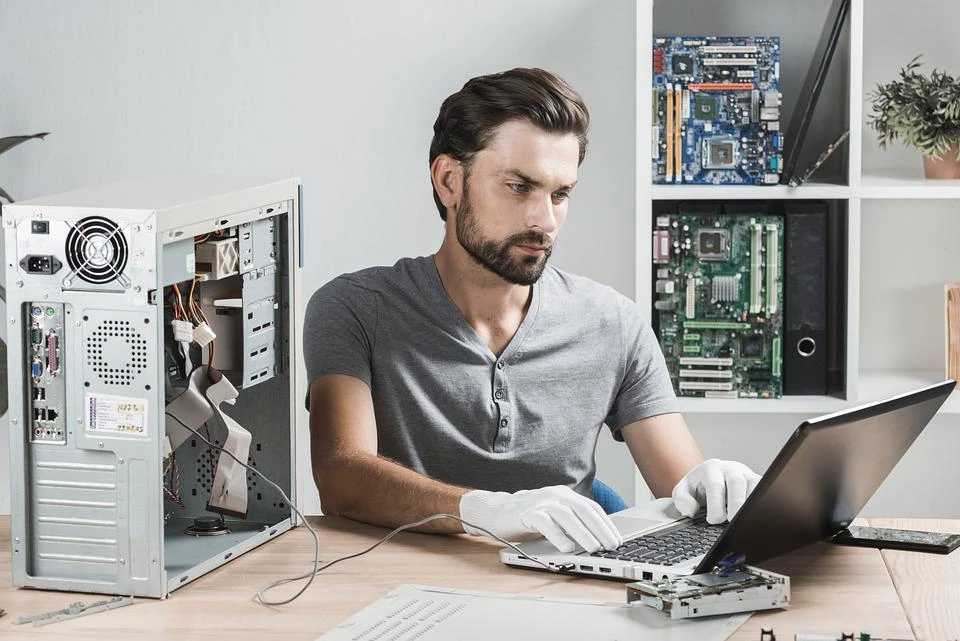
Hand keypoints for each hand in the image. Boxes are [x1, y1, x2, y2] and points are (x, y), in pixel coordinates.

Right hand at [459, 485, 622, 552]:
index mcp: (565, 494)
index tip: (617, 539)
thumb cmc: (529, 517)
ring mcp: (540, 502)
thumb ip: (571, 523)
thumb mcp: (554, 517)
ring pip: (566, 515)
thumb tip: (597, 540)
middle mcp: (555, 494)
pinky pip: (545, 523)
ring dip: (582, 533)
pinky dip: (557, 535)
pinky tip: (566, 548)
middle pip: (583, 510)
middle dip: (600, 529)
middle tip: (611, 545)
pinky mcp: (526, 512)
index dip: (606, 524)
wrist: (496, 511)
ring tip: (594, 548)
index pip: (591, 508)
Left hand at [671, 458, 760, 524]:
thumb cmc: (698, 488)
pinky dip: (761, 502)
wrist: (710, 480)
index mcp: (711, 469)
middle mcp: (730, 469)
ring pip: (754, 484)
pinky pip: (764, 490)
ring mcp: (746, 474)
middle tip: (732, 520)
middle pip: (737, 482)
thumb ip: (682, 499)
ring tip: (745, 520)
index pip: (715, 485)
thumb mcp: (683, 491)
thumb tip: (692, 509)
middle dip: (736, 502)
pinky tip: (756, 516)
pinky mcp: (757, 483)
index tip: (714, 520)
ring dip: (751, 503)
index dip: (715, 504)